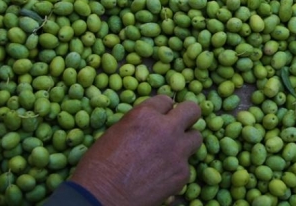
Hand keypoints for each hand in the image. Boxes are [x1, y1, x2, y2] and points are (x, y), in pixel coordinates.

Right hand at [71, 95, 201, 205]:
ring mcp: (178, 151)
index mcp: (146, 115)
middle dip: (187, 115)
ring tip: (172, 151)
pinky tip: (162, 174)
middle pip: (192, 110)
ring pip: (196, 138)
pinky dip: (177, 168)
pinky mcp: (183, 173)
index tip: (161, 116)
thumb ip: (138, 123)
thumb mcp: (115, 132)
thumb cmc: (99, 166)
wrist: (103, 197)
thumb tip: (149, 124)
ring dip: (186, 141)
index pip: (166, 100)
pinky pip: (187, 165)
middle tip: (179, 124)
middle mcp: (166, 129)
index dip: (163, 109)